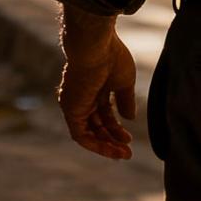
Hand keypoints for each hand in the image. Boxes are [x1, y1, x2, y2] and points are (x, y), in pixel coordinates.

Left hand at [57, 32, 136, 160]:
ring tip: (124, 154)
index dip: (116, 128)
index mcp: (95, 86)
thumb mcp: (124, 81)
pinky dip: (95, 144)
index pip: (104, 114)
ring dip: (105, 145)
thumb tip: (129, 118)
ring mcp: (75, 103)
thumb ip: (125, 100)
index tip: (129, 138)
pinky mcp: (70, 109)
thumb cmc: (111, 57)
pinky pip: (80, 135)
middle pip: (96, 124)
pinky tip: (111, 150)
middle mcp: (83, 96)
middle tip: (128, 151)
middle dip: (112, 139)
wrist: (95, 46)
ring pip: (88, 132)